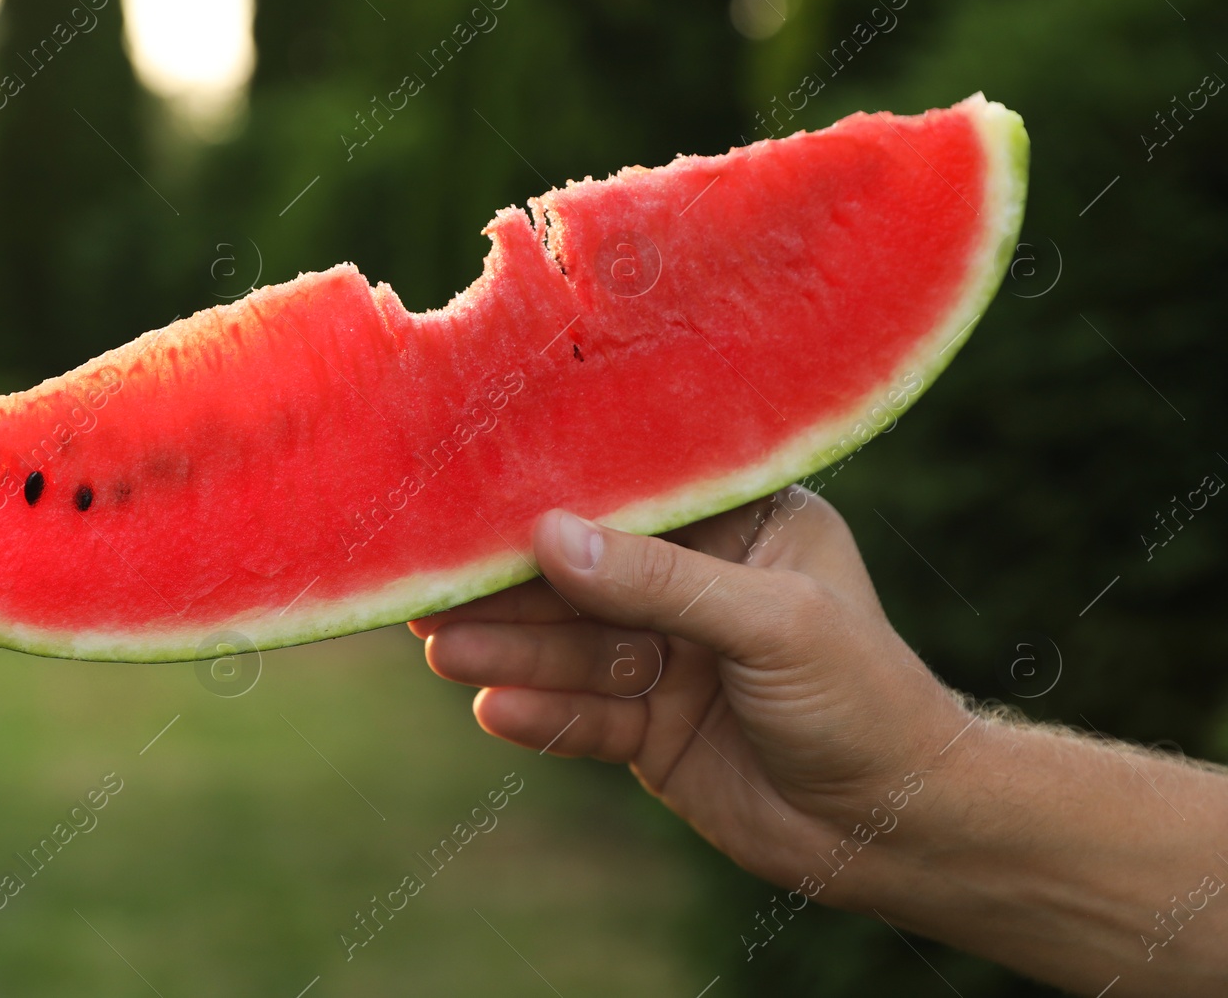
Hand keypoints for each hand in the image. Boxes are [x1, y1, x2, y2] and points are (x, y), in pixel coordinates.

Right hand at [410, 486, 968, 899]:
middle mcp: (699, 583)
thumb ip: (659, 583)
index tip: (478, 497)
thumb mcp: (770, 622)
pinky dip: (541, 714)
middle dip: (514, 588)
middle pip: (586, 576)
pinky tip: (492, 710)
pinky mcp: (650, 727)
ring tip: (442, 649)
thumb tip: (551, 537)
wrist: (897, 831)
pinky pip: (583, 715)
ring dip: (510, 651)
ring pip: (573, 647)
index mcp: (743, 525)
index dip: (560, 497)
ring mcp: (670, 657)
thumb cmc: (865, 700)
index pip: (637, 498)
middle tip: (432, 587)